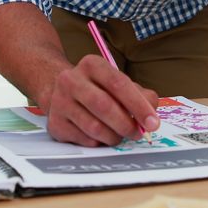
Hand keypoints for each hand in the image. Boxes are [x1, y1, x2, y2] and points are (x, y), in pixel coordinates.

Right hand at [39, 55, 159, 146]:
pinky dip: (99, 142)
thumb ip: (141, 95)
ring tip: (119, 135)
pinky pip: (84, 140)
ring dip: (114, 136)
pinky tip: (102, 136)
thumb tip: (151, 116)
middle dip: (126, 124)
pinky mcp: (55, 123)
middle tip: (137, 133)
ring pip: (94, 127)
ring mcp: (60, 102)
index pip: (118, 84)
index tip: (152, 122)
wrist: (60, 91)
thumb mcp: (120, 83)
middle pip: (104, 106)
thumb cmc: (98, 88)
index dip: (138, 105)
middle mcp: (71, 80)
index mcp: (91, 65)